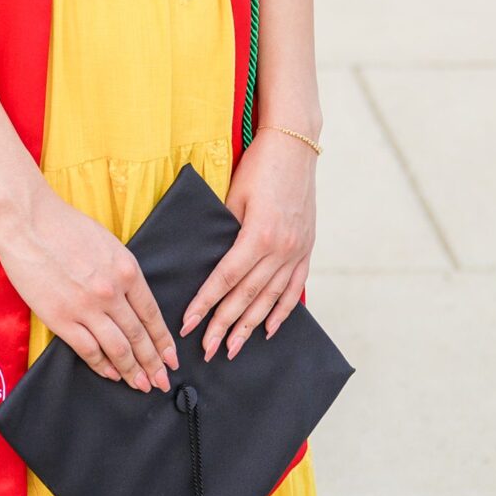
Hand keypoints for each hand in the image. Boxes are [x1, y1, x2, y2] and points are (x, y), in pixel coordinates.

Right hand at [0, 184, 178, 392]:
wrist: (27, 222)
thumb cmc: (64, 226)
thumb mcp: (107, 243)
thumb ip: (121, 272)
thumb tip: (131, 300)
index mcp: (126, 270)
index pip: (152, 314)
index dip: (163, 341)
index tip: (171, 357)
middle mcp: (111, 292)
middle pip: (139, 336)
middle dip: (153, 363)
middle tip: (162, 382)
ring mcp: (86, 307)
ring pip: (118, 349)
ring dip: (132, 371)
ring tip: (141, 384)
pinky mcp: (61, 319)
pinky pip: (88, 350)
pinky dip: (102, 366)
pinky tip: (111, 374)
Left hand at [181, 131, 316, 360]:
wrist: (296, 146)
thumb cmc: (259, 166)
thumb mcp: (234, 195)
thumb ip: (225, 230)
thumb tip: (209, 260)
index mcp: (258, 234)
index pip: (225, 279)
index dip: (205, 304)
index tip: (188, 324)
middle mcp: (280, 248)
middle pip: (246, 296)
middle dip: (224, 325)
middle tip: (206, 349)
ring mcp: (297, 251)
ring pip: (270, 299)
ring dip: (249, 326)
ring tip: (232, 347)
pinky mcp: (307, 249)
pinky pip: (293, 289)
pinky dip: (281, 312)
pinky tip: (269, 330)